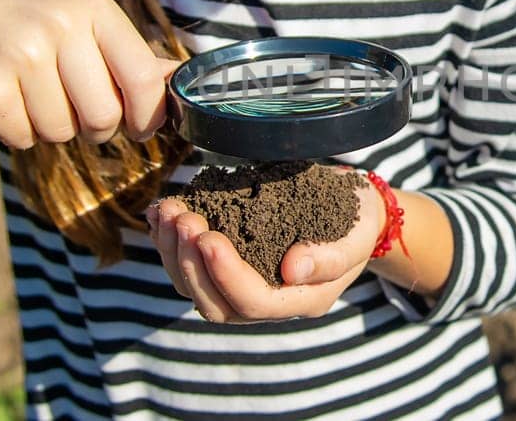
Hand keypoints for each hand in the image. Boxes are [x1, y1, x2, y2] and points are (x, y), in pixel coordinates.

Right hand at [0, 0, 174, 148]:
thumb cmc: (20, 24)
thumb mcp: (76, 22)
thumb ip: (126, 55)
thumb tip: (180, 83)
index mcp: (93, 10)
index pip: (146, 80)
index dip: (147, 116)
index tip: (137, 125)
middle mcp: (59, 26)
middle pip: (104, 118)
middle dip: (91, 128)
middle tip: (67, 105)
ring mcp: (21, 55)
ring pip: (61, 133)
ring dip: (46, 126)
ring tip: (24, 90)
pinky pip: (23, 139)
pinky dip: (14, 131)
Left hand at [146, 166, 384, 322]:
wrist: (353, 215)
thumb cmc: (356, 223)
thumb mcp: (355, 235)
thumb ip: (329, 257)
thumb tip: (292, 269)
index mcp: (301, 300)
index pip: (253, 302)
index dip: (225, 273)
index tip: (207, 235)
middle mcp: (268, 304)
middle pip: (214, 304)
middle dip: (190, 261)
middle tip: (181, 217)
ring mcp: (244, 288)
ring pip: (194, 289)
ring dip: (173, 251)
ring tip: (167, 211)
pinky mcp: (228, 268)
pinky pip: (190, 268)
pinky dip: (169, 242)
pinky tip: (159, 214)